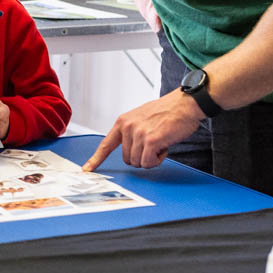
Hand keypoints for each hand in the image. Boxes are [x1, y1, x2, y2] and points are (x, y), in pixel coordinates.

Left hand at [83, 89, 203, 171]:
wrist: (185, 103)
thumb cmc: (167, 111)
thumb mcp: (141, 118)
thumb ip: (131, 132)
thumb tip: (129, 150)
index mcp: (123, 122)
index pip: (106, 144)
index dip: (96, 159)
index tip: (87, 169)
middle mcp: (127, 127)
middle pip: (127, 159)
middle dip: (141, 157)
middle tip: (154, 143)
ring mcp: (138, 134)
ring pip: (138, 162)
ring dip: (151, 158)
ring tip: (160, 142)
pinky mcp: (150, 140)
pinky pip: (148, 162)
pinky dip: (158, 159)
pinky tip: (164, 146)